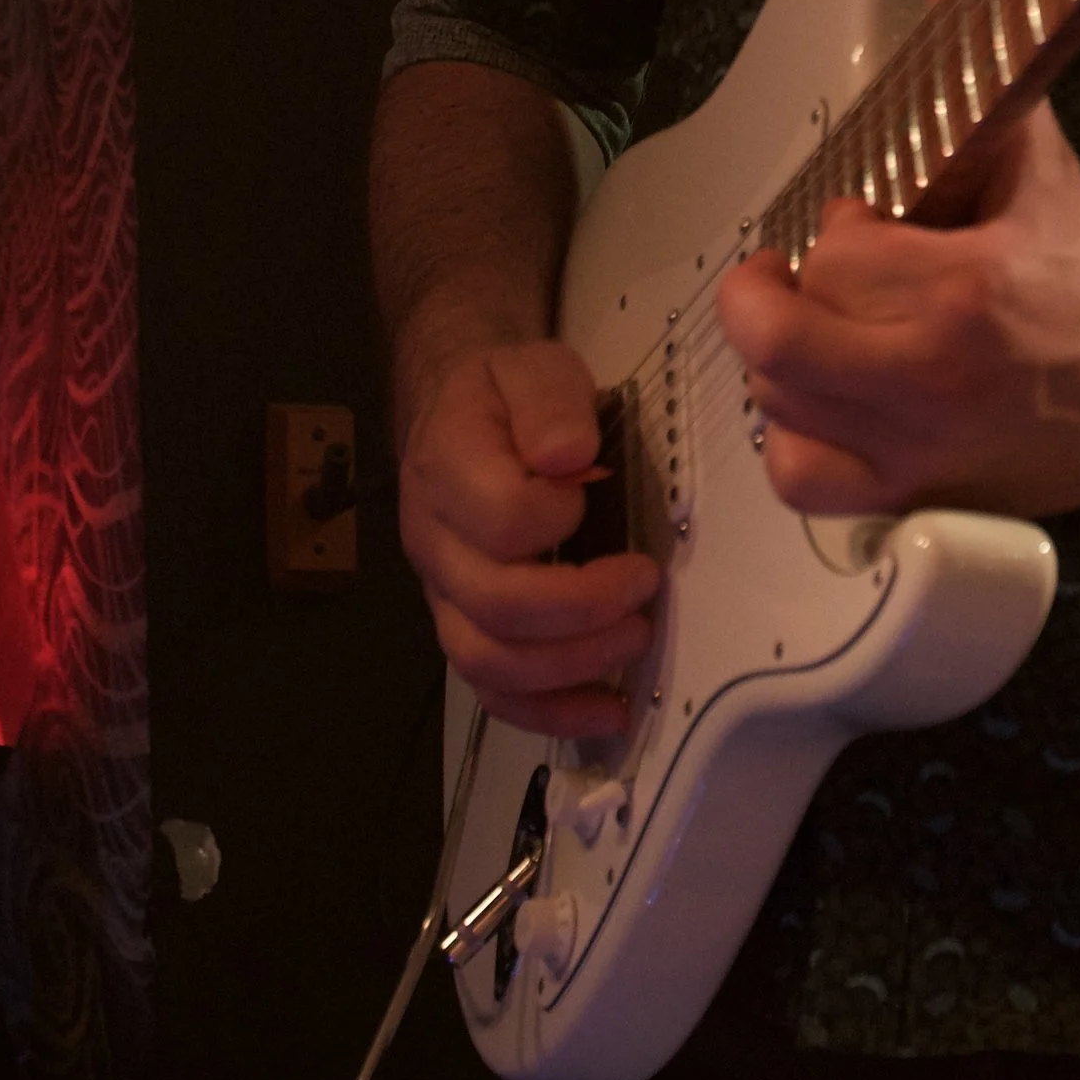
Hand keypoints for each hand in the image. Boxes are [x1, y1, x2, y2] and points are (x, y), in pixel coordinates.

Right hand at [397, 338, 658, 738]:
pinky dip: (548, 711)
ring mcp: (443, 593)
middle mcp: (435, 541)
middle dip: (584, 608)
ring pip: (489, 660)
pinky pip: (490, 689)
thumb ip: (551, 403)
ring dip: (571, 666)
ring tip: (635, 642)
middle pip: (496, 604)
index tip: (596, 491)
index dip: (558, 518)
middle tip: (644, 586)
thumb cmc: (506, 393)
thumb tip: (570, 457)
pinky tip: (606, 710)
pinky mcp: (462, 625)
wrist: (460, 414)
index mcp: (448, 469)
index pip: (501, 520)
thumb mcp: (534, 367)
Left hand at [716, 99, 1079, 519]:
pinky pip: (805, 482)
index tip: (865, 223)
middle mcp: (933, 379)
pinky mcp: (919, 496)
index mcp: (965, 290)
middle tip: (795, 275)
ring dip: (781, 362)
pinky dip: (792, 443)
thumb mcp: (1042, 168)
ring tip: (819, 331)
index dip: (837, 231)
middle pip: (782, 340)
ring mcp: (921, 449)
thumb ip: (982, 80)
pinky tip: (820, 404)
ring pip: (781, 406)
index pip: (836, 256)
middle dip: (773, 296)